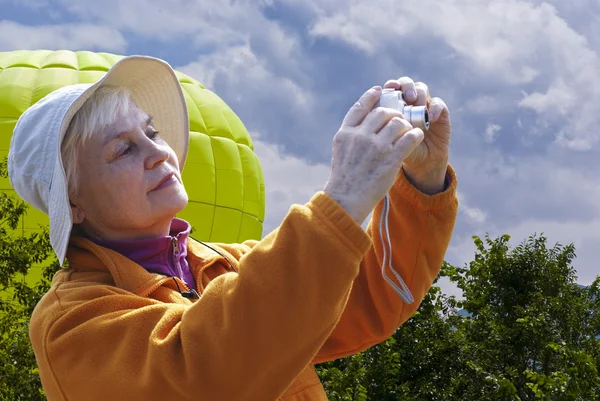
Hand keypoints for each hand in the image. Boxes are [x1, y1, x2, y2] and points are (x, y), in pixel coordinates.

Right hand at [323, 86, 423, 224]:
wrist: (347, 200)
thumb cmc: (344, 178)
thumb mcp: (340, 151)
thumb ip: (350, 135)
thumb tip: (362, 123)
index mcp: (346, 133)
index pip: (360, 107)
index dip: (371, 96)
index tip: (381, 90)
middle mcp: (360, 136)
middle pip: (383, 112)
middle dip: (394, 112)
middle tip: (400, 117)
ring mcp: (376, 147)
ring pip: (398, 123)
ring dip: (407, 124)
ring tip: (409, 129)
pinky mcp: (391, 159)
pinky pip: (410, 138)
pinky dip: (415, 135)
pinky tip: (417, 137)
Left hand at [383, 77, 450, 194]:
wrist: (420, 164)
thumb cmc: (397, 153)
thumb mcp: (385, 144)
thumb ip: (378, 131)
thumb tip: (368, 121)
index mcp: (392, 106)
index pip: (391, 88)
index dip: (391, 85)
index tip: (388, 90)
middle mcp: (408, 103)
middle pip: (406, 84)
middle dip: (406, 86)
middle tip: (407, 96)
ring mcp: (423, 106)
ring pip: (422, 89)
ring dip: (420, 94)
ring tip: (418, 106)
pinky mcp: (439, 114)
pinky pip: (438, 104)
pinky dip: (435, 108)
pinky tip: (431, 118)